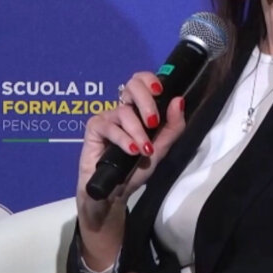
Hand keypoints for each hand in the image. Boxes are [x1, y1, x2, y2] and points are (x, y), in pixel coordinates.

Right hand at [77, 71, 186, 212]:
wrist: (116, 192)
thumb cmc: (136, 169)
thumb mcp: (161, 148)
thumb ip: (173, 126)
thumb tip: (178, 100)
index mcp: (139, 109)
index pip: (142, 81)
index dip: (150, 80)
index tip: (160, 91)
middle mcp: (123, 109)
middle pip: (132, 85)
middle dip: (146, 102)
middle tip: (153, 122)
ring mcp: (108, 117)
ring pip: (124, 111)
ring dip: (138, 132)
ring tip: (144, 150)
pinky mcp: (94, 128)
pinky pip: (110, 127)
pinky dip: (123, 139)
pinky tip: (131, 151)